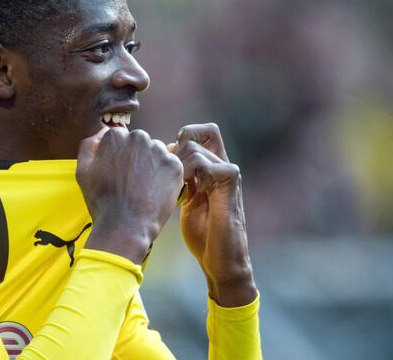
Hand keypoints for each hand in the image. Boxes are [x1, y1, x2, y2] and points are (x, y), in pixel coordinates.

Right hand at [77, 127, 182, 263]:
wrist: (126, 225)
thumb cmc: (102, 201)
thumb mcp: (83, 171)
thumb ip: (89, 145)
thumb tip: (102, 132)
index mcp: (116, 136)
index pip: (123, 140)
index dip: (121, 159)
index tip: (120, 174)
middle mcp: (138, 137)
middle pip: (141, 144)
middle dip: (138, 159)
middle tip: (132, 183)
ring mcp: (159, 150)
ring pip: (158, 154)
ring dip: (153, 167)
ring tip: (144, 189)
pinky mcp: (175, 165)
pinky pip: (171, 167)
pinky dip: (166, 178)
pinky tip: (155, 192)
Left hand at [171, 123, 256, 306]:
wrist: (220, 259)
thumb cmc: (202, 233)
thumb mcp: (186, 199)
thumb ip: (180, 179)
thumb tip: (161, 158)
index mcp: (212, 166)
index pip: (199, 132)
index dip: (181, 139)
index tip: (169, 164)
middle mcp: (222, 164)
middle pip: (201, 132)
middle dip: (178, 152)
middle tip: (171, 177)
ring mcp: (228, 172)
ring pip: (197, 150)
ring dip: (181, 168)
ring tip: (179, 190)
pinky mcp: (231, 182)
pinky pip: (208, 164)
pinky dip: (193, 177)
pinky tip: (191, 196)